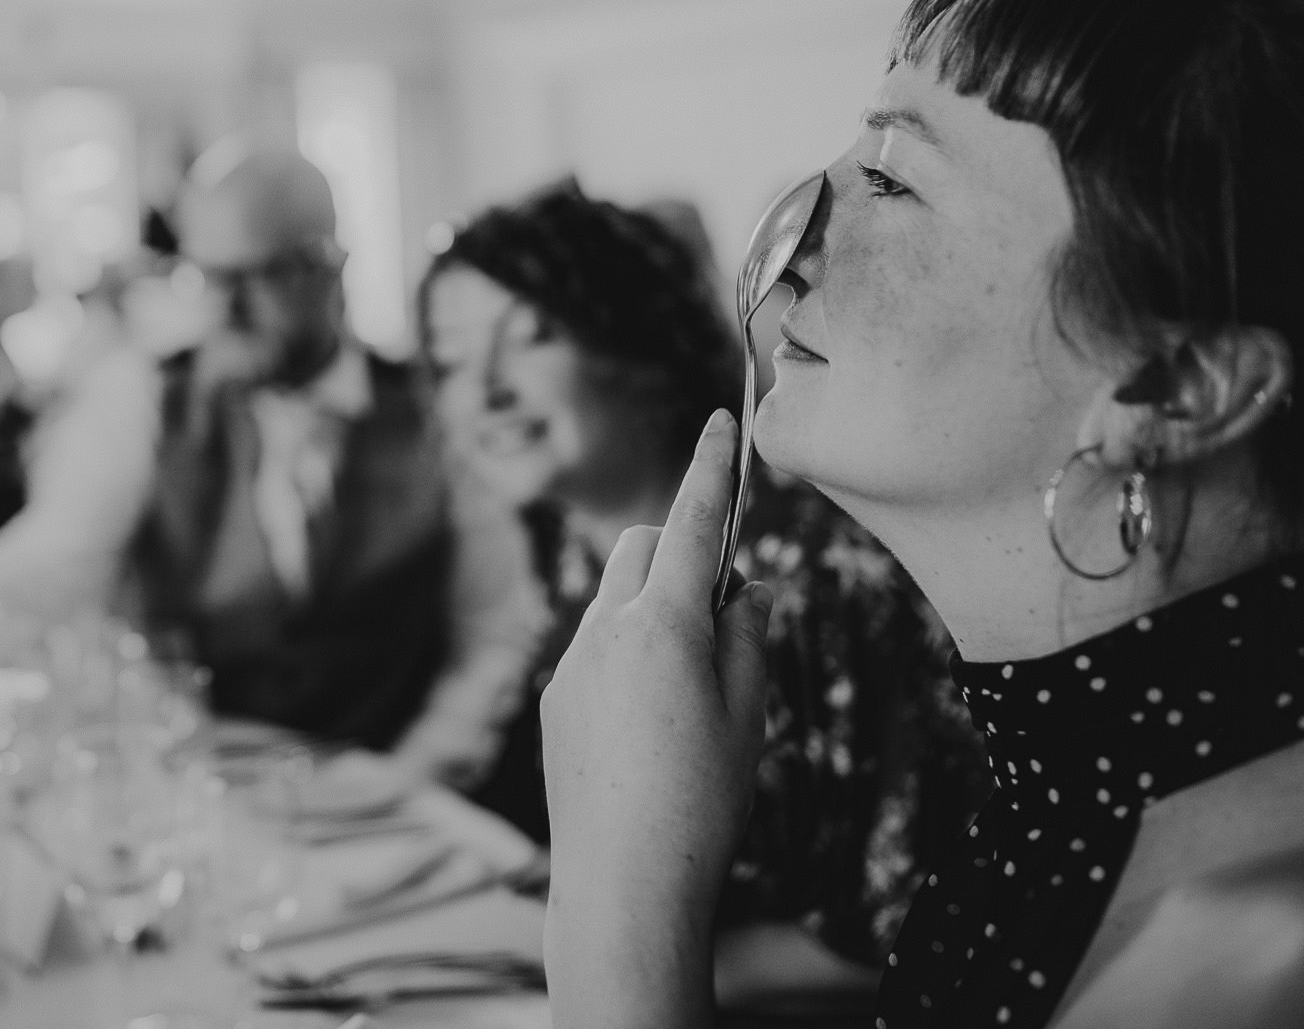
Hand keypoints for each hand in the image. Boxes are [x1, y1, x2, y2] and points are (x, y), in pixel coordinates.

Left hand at [539, 411, 773, 1028]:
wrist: (622, 884)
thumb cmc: (703, 803)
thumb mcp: (749, 717)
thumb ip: (749, 638)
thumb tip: (745, 587)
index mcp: (662, 627)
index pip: (691, 524)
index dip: (711, 469)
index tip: (720, 419)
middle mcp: (605, 632)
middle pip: (641, 547)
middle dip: (679, 550)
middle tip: (725, 615)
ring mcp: (571, 666)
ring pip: (615, 601)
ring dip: (653, 610)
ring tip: (691, 695)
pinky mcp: (555, 701)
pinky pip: (595, 650)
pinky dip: (627, 655)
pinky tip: (651, 730)